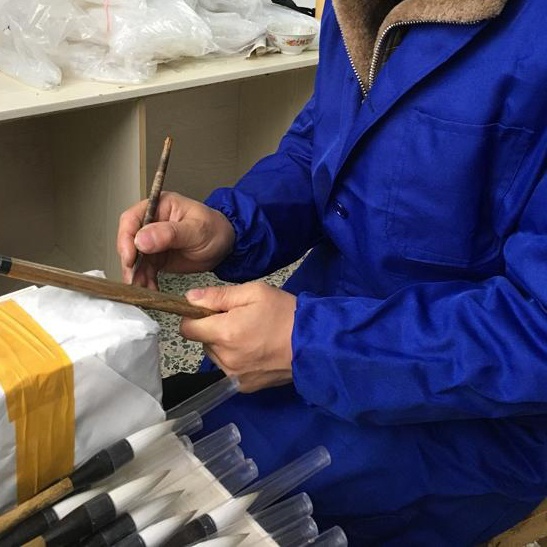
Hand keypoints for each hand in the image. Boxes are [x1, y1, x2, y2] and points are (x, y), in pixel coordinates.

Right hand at [117, 191, 234, 288]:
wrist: (226, 246)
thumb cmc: (215, 229)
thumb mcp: (196, 230)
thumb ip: (169, 234)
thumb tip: (141, 239)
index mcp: (159, 206)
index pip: (132, 219)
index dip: (126, 238)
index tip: (130, 256)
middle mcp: (152, 223)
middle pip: (129, 241)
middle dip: (130, 262)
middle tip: (134, 277)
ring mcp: (153, 241)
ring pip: (135, 259)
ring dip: (136, 275)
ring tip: (143, 288)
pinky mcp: (157, 258)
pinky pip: (145, 270)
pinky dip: (145, 281)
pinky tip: (150, 289)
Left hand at [180, 282, 296, 392]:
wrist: (314, 344)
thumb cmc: (285, 312)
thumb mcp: (254, 293)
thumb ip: (218, 295)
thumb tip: (189, 298)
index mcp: (224, 333)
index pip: (187, 329)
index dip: (195, 317)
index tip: (211, 311)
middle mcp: (224, 358)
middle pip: (203, 341)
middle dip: (214, 329)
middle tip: (240, 319)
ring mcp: (234, 375)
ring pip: (215, 355)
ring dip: (224, 345)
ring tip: (251, 335)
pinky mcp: (244, 386)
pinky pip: (228, 368)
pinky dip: (235, 359)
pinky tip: (255, 350)